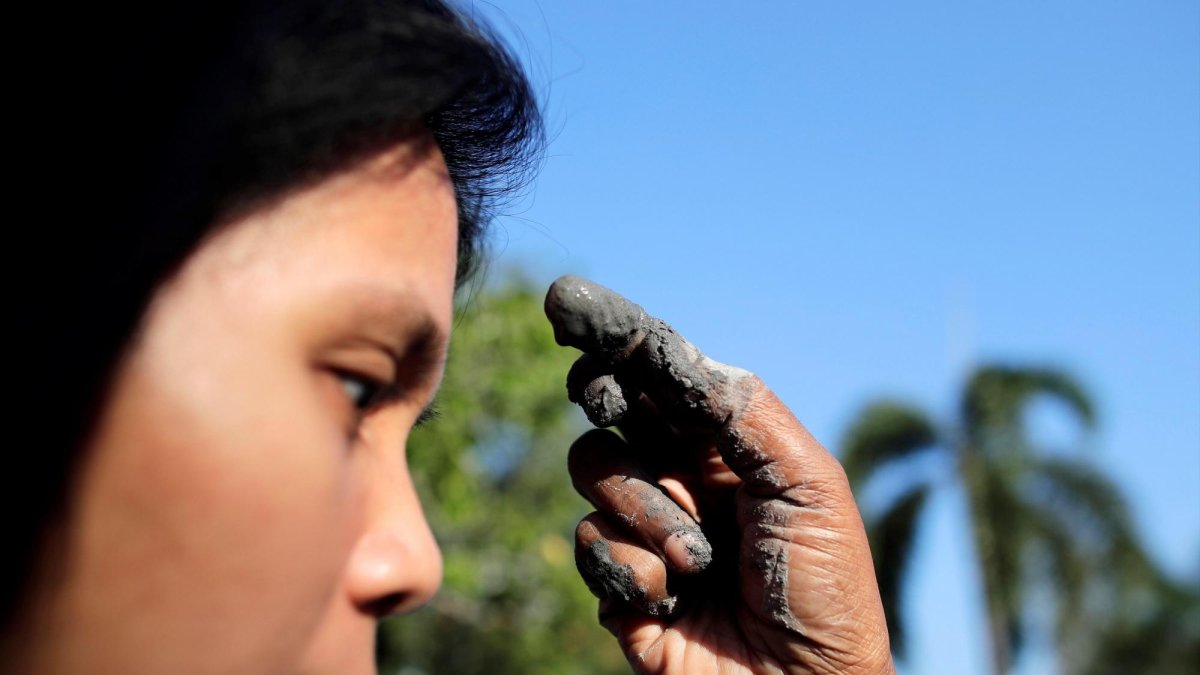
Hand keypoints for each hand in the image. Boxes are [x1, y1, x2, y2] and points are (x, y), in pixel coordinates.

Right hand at [545, 276, 894, 674]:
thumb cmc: (826, 589)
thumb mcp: (808, 483)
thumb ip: (745, 411)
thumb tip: (679, 356)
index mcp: (728, 444)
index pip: (660, 374)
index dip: (617, 336)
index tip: (570, 304)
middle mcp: (682, 476)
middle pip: (611, 408)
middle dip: (603, 394)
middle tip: (601, 393)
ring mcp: (646, 529)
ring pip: (595, 471)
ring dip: (647, 511)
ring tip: (699, 560)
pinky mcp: (620, 584)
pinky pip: (590, 543)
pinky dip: (632, 569)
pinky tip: (674, 600)